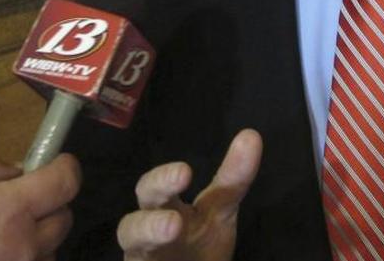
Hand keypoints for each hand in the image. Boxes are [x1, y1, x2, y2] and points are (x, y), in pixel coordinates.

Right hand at [116, 129, 261, 260]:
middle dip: (152, 211)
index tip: (185, 171)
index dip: (165, 179)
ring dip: (148, 233)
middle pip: (134, 219)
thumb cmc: (200, 243)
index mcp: (163, 207)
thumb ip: (232, 178)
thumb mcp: (220, 210)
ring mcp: (142, 254)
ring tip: (171, 227)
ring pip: (131, 241)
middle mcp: (145, 231)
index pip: (156, 188)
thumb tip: (251, 135)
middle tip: (175, 204)